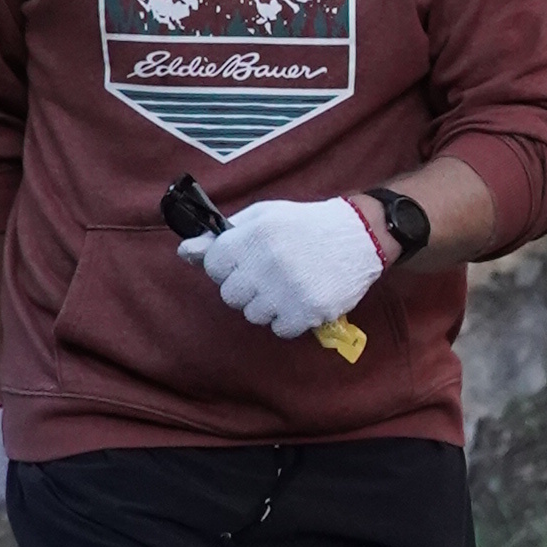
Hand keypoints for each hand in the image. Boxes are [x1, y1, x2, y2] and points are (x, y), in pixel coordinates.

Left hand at [181, 194, 381, 339]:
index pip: (213, 265)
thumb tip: (186, 253)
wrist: (360, 235)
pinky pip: (279, 329)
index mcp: (254, 234)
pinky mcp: (308, 310)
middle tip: (268, 276)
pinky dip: (289, 319)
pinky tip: (301, 299)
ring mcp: (288, 289)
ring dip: (268, 305)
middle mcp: (268, 262)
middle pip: (230, 296)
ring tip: (288, 286)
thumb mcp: (263, 217)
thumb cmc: (306, 225)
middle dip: (246, 289)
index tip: (246, 262)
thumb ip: (223, 236)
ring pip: (254, 315)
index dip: (227, 266)